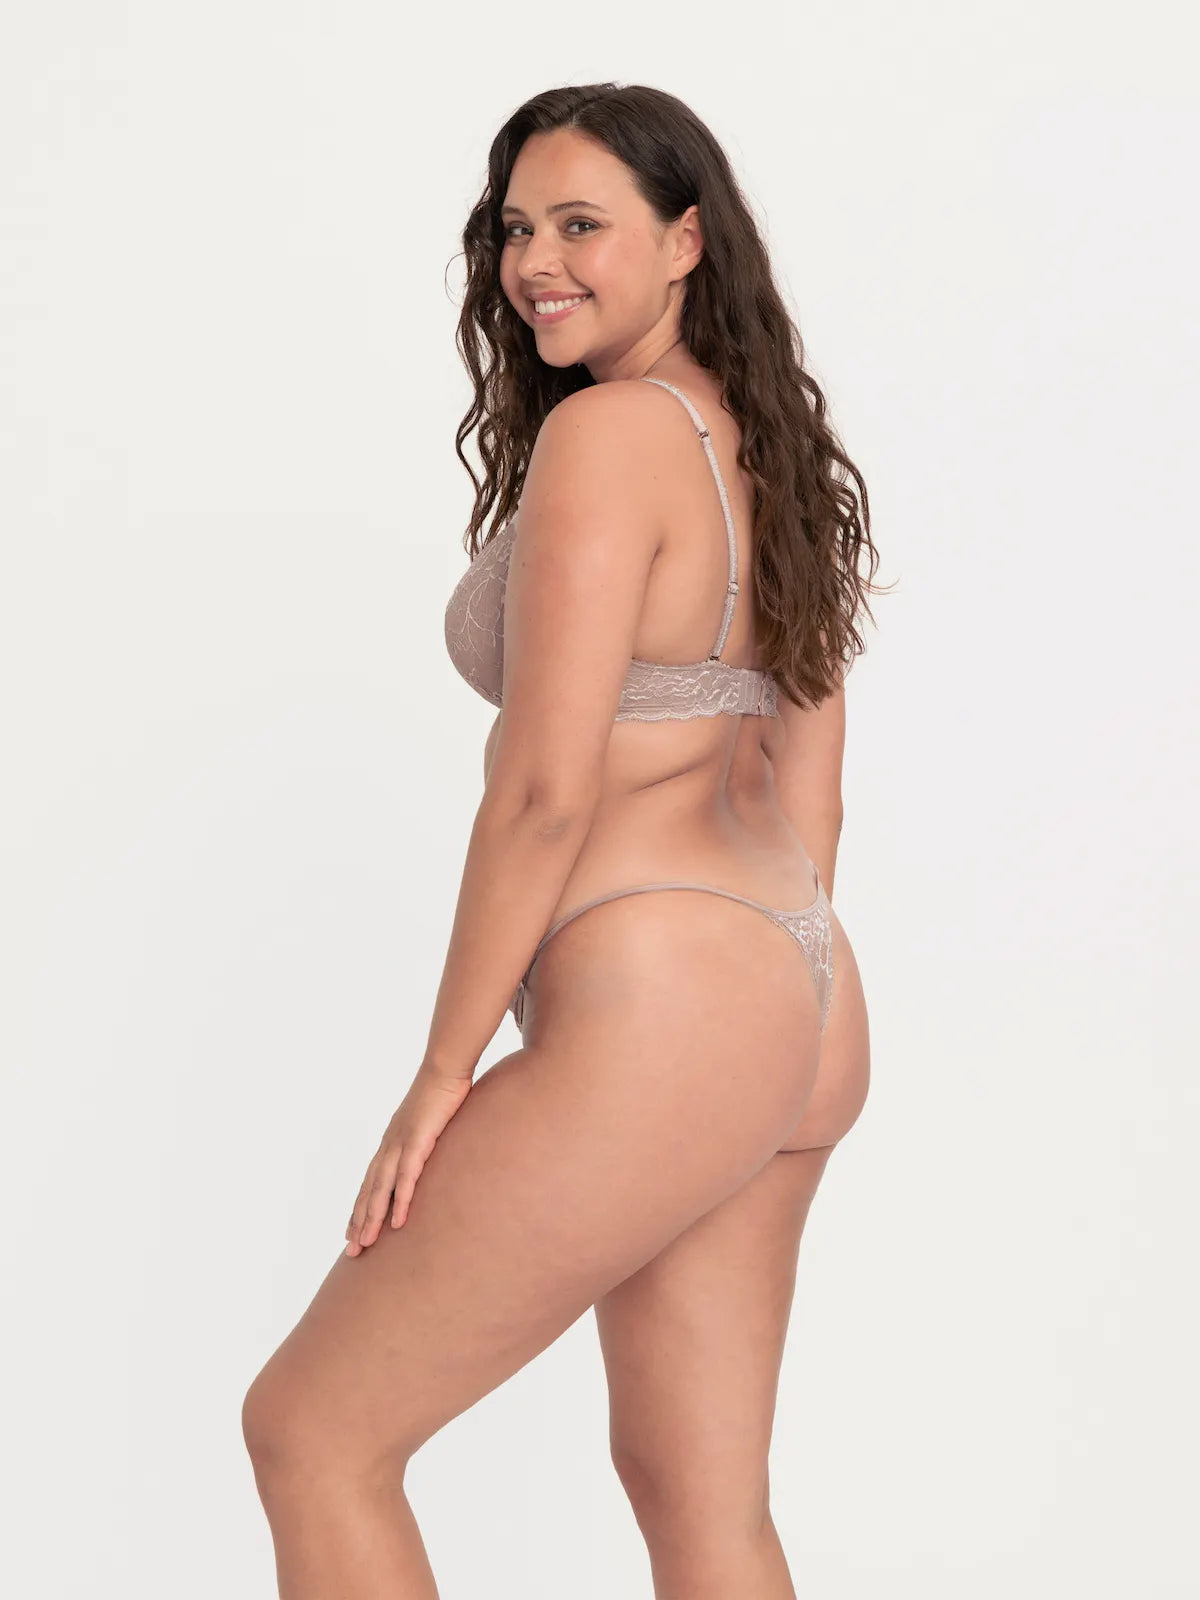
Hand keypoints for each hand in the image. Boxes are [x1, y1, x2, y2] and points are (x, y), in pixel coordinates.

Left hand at [344, 1063, 472, 1254]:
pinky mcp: (418, 1141)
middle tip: (352, 1251)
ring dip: (371, 1218)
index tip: (352, 1231)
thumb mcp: (429, 1123)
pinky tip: (397, 1222)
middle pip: (369, 1190)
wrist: (445, 1068)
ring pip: (381, 1189)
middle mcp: (389, 1146)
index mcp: (391, 1142)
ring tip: (365, 1244)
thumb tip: (429, 1156)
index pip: (370, 1181)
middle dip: (359, 1221)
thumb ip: (425, 1142)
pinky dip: (400, 1200)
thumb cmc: (441, 1092)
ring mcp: (401, 1144)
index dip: (360, 1207)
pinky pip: (406, 1177)